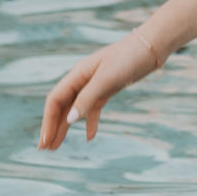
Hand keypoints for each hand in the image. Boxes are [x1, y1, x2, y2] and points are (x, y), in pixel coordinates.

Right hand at [38, 30, 161, 148]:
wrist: (151, 46)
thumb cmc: (128, 58)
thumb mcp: (107, 79)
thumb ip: (87, 98)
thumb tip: (69, 120)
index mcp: (77, 75)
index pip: (55, 100)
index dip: (48, 121)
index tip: (45, 141)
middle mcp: (82, 80)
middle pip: (62, 106)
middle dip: (52, 127)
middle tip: (45, 149)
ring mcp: (95, 85)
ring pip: (75, 109)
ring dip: (66, 127)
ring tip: (57, 146)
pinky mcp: (108, 89)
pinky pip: (93, 108)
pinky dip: (90, 122)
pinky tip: (89, 137)